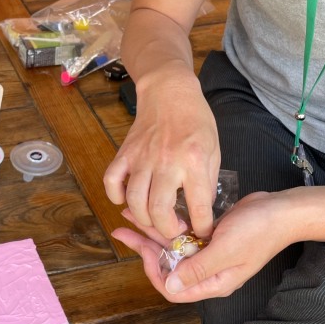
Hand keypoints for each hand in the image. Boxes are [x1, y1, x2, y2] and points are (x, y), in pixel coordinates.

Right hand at [104, 67, 220, 239]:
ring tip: (153, 218)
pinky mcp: (125, 153)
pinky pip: (111, 181)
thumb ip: (206, 181)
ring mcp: (142, 158)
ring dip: (143, 219)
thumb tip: (200, 211)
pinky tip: (126, 200)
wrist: (169, 92)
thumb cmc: (195, 121)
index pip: (198, 207)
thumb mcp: (213, 150)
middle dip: (167, 230)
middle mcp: (167, 162)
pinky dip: (115, 196)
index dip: (202, 227)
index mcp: (194, 161)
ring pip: (134, 201)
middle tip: (174, 229)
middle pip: (158, 211)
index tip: (202, 231)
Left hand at [113, 192, 297, 302]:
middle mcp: (208, 272)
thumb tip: (170, 286)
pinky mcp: (209, 238)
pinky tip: (152, 211)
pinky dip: (166, 224)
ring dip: (151, 233)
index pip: (174, 290)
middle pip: (168, 267)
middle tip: (122, 230)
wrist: (281, 210)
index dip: (155, 272)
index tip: (145, 251)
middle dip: (144, 249)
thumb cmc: (259, 231)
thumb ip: (198, 268)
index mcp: (213, 282)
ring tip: (128, 216)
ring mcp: (208, 255)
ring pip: (172, 248)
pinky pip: (182, 234)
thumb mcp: (226, 250)